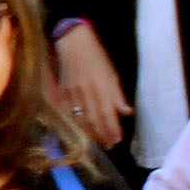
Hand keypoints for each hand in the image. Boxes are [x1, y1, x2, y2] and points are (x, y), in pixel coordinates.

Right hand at [50, 24, 128, 151]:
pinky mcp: (62, 93)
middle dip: (102, 135)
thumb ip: (117, 95)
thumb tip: (127, 112)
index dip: (112, 128)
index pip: (107, 113)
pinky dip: (74, 125)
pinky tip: (80, 133)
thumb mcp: (111, 73)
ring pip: (80, 119)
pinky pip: (68, 114)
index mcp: (101, 86)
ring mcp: (72, 93)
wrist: (73, 43)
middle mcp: (87, 92)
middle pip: (94, 119)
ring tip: (97, 144)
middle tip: (109, 146)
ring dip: (89, 134)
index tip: (118, 139)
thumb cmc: (96, 57)